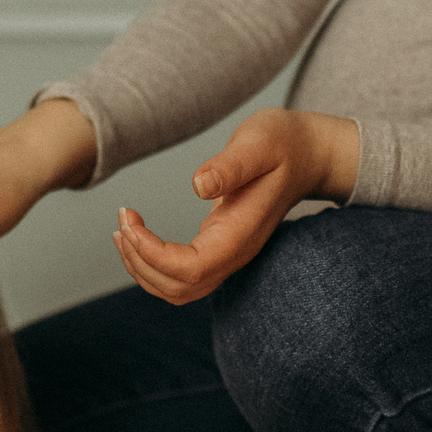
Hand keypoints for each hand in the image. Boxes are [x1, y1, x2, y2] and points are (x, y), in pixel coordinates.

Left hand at [113, 109, 357, 304]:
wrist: (308, 155)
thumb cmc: (284, 144)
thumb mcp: (259, 143)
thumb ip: (232, 165)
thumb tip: (198, 185)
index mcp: (241, 234)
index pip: (191, 269)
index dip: (153, 254)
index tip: (131, 221)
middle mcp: (235, 254)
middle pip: (179, 288)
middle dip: (140, 262)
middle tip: (123, 220)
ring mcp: (229, 255)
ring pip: (177, 289)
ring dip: (142, 267)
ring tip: (122, 229)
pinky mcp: (220, 249)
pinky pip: (181, 275)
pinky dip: (152, 263)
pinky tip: (136, 235)